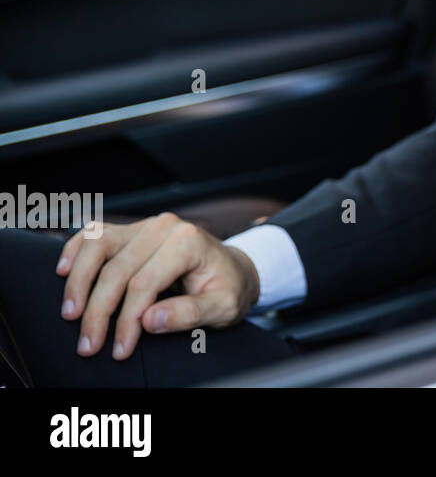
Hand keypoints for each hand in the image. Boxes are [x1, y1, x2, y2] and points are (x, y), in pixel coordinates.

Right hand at [56, 213, 259, 360]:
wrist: (232, 269)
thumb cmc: (227, 288)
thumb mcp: (223, 306)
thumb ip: (190, 313)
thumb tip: (149, 321)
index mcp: (188, 242)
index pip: (144, 285)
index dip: (126, 321)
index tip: (119, 350)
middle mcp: (164, 227)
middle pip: (117, 270)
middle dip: (98, 312)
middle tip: (88, 345)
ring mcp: (145, 225)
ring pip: (98, 246)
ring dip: (79, 281)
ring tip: (70, 313)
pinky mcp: (131, 230)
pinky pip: (95, 233)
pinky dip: (75, 249)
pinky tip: (63, 271)